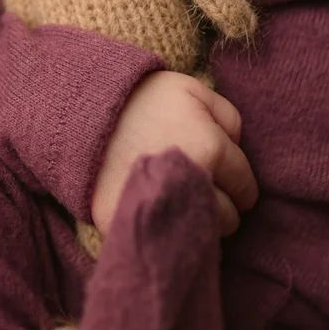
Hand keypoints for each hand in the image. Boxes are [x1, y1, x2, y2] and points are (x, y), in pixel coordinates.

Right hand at [89, 69, 256, 236]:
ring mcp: (158, 205)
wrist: (83, 109)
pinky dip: (163, 230)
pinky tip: (156, 209)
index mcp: (212, 150)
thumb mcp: (191, 89)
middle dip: (220, 206)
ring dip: (195, 222)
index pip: (245, 187)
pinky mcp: (125, 223)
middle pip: (227, 218)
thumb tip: (238, 147)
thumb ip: (228, 116)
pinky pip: (161, 240)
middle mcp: (191, 183)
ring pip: (198, 235)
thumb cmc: (141, 97)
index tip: (229, 183)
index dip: (239, 185)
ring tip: (179, 202)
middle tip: (201, 192)